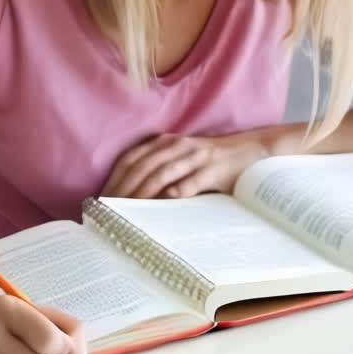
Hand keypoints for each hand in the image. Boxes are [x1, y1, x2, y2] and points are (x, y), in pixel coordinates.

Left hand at [102, 132, 266, 198]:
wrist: (250, 152)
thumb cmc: (212, 162)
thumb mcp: (183, 162)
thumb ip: (161, 174)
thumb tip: (134, 198)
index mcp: (166, 143)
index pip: (132, 159)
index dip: (115, 178)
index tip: (102, 198)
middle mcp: (177, 146)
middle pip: (141, 167)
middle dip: (123, 189)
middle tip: (109, 209)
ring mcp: (195, 156)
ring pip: (162, 173)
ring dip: (143, 192)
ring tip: (128, 210)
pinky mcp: (213, 168)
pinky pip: (191, 181)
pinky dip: (176, 192)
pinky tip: (164, 203)